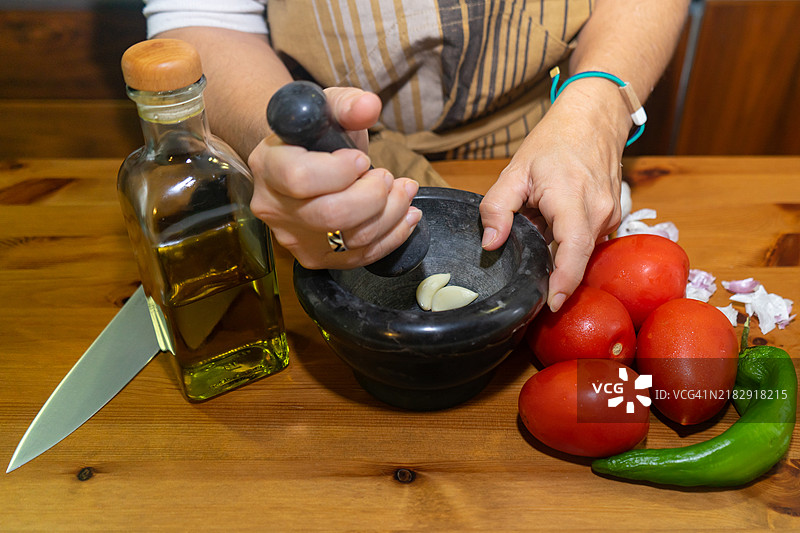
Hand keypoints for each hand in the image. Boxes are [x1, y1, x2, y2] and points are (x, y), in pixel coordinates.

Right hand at [248, 87, 421, 269]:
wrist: (303, 163)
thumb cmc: (317, 135)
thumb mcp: (329, 109)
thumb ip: (348, 104)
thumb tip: (368, 106)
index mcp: (269, 165)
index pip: (299, 177)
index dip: (341, 170)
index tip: (361, 159)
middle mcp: (274, 207)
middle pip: (330, 215)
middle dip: (374, 195)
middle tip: (388, 177)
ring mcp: (293, 237)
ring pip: (352, 239)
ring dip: (392, 213)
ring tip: (403, 190)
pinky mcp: (316, 257)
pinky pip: (361, 256)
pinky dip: (393, 235)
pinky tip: (406, 214)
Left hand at [479, 80, 628, 311]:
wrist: (594, 118)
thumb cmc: (555, 141)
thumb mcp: (515, 171)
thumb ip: (497, 208)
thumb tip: (490, 244)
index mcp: (572, 199)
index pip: (573, 250)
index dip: (564, 281)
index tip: (551, 303)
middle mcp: (599, 211)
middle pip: (577, 257)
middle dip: (553, 272)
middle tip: (527, 275)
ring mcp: (610, 215)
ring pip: (581, 249)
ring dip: (557, 248)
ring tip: (538, 223)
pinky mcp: (612, 217)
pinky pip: (587, 239)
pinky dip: (567, 238)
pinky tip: (551, 220)